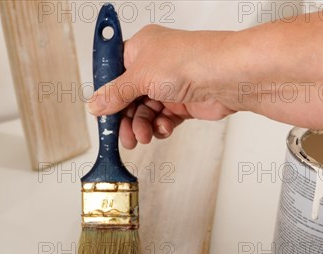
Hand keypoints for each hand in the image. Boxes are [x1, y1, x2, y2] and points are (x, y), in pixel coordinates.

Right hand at [87, 25, 239, 148]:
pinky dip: (160, 127)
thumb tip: (95, 105)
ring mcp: (170, 85)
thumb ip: (115, 94)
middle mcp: (155, 65)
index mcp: (141, 48)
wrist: (227, 77)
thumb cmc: (190, 61)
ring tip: (143, 136)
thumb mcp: (140, 76)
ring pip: (146, 112)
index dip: (108, 95)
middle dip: (125, 119)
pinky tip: (162, 128)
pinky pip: (163, 119)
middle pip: (129, 98)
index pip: (114, 74)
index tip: (102, 114)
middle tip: (123, 135)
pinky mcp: (184, 103)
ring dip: (142, 126)